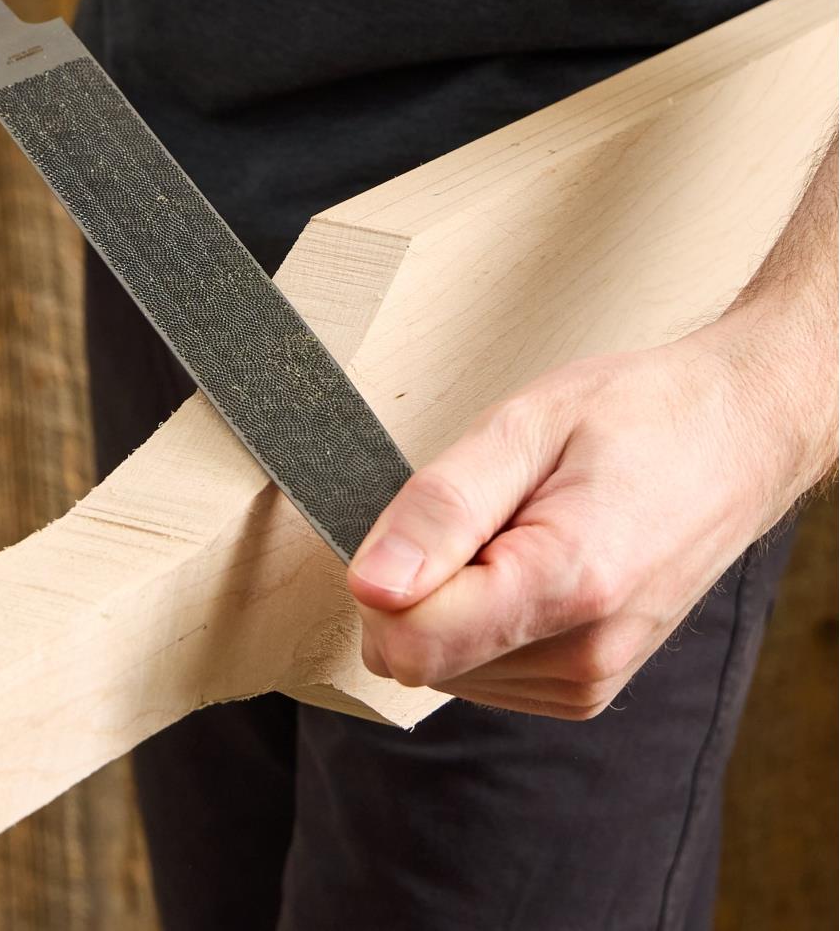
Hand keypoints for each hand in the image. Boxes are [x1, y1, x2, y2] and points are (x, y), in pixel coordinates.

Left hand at [346, 311, 832, 718]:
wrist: (736, 433)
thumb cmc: (638, 416)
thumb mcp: (522, 426)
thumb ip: (441, 510)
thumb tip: (370, 585)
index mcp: (567, 585)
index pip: (408, 643)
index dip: (386, 577)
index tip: (423, 521)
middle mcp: (583, 658)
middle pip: (419, 657)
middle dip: (421, 583)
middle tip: (489, 510)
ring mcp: (589, 683)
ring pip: (444, 667)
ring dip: (454, 599)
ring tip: (520, 527)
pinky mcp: (586, 689)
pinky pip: (481, 669)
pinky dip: (481, 617)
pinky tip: (529, 559)